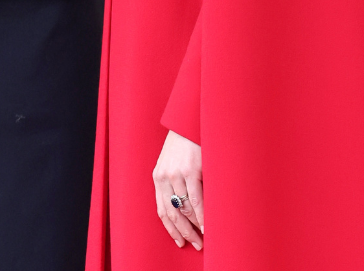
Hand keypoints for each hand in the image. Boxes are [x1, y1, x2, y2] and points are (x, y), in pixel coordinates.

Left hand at [153, 130, 203, 249]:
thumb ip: (176, 181)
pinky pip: (195, 199)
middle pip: (172, 214)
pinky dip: (201, 215)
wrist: (191, 119)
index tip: (180, 241)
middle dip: (183, 232)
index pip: (162, 210)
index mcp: (158, 177)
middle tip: (194, 244)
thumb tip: (187, 205)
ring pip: (184, 209)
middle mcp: (164, 177)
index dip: (171, 228)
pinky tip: (206, 224)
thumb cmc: (186, 141)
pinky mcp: (191, 170)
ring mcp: (177, 174)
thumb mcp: (174, 161)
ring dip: (193, 227)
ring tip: (202, 237)